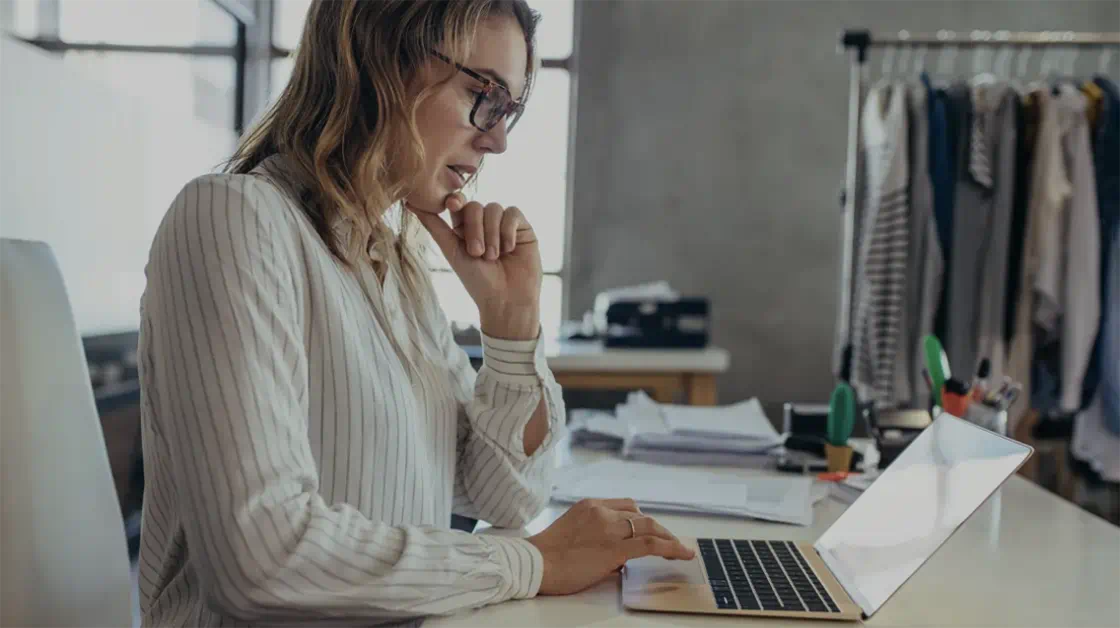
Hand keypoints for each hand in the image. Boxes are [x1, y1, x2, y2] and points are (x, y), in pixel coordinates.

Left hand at [408, 193, 540, 339]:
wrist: (506, 299)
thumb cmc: (477, 281)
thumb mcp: (452, 251)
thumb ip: (434, 226)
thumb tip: (409, 203)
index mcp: (464, 228)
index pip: (458, 204)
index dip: (455, 200)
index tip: (452, 204)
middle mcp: (484, 223)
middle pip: (475, 206)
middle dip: (474, 229)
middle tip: (477, 253)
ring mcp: (503, 224)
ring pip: (494, 208)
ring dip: (492, 234)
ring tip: (493, 257)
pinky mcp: (522, 228)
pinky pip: (513, 213)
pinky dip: (508, 231)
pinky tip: (509, 249)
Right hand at [527, 498, 695, 595]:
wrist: (535, 563)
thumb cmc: (547, 556)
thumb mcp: (572, 534)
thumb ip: (596, 538)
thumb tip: (617, 560)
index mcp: (590, 505)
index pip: (626, 506)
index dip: (642, 519)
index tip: (650, 530)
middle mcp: (602, 512)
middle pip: (640, 516)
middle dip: (659, 529)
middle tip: (670, 542)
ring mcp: (609, 529)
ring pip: (650, 528)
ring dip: (668, 539)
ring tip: (680, 550)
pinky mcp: (615, 549)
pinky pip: (651, 544)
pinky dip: (671, 548)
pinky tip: (682, 554)